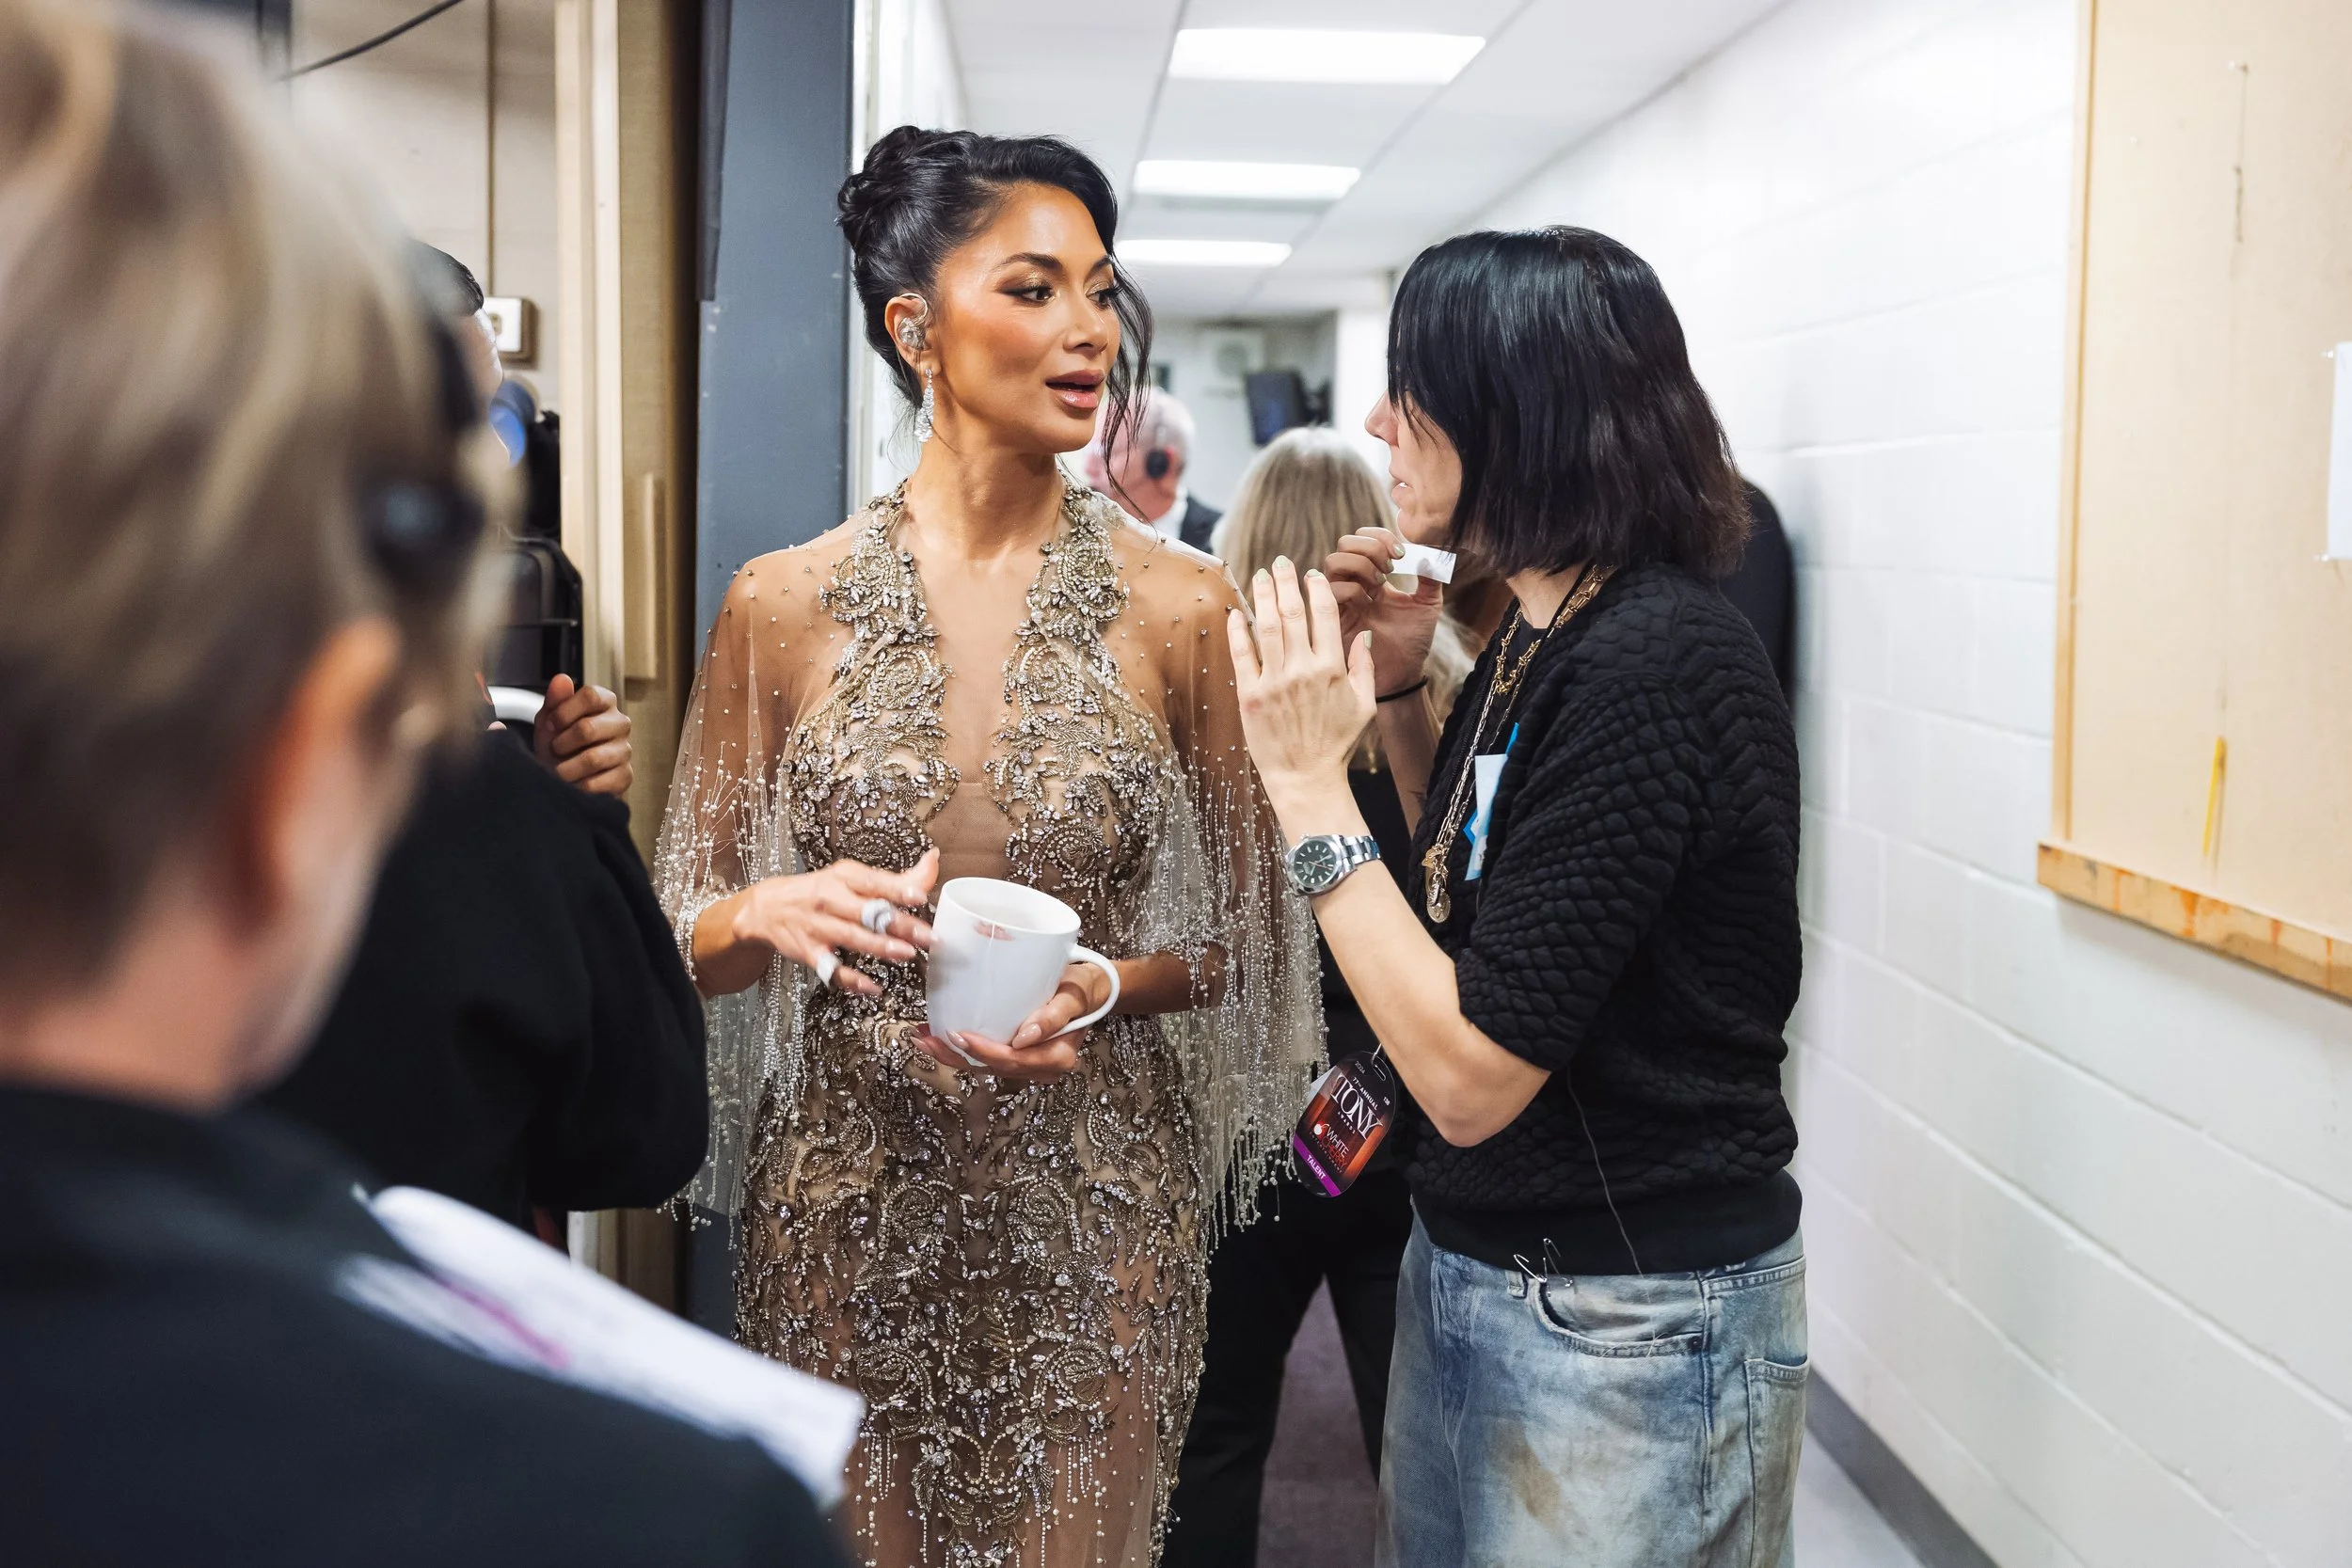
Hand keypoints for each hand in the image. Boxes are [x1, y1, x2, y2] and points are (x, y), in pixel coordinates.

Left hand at [535, 674, 632, 794]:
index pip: (591, 695)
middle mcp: (620, 723)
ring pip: (592, 759)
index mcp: (605, 702)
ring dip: (566, 769)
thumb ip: (555, 700)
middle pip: (588, 728)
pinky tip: (575, 783)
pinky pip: (598, 783)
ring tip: (560, 771)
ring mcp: (625, 750)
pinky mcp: (625, 775)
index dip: (564, 711)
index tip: (550, 725)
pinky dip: (578, 786)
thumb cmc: (558, 745)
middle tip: (555, 750)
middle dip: (561, 744)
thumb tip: (561, 679)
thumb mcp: (549, 721)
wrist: (562, 777)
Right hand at [728, 849, 937, 999]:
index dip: (897, 889)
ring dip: (879, 947)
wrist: (767, 908)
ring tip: (907, 954)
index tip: (920, 897)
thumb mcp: (851, 877)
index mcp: (845, 877)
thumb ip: (895, 878)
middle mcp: (830, 899)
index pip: (874, 881)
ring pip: (852, 937)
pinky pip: (832, 969)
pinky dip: (852, 980)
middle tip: (928, 936)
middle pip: (867, 911)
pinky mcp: (809, 952)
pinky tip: (873, 988)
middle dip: (899, 924)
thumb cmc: (821, 890)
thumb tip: (933, 861)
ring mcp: (819, 926)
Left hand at [910, 961, 1105, 1082]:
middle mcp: (1040, 1068)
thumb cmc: (1084, 988)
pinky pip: (987, 1058)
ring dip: (952, 1055)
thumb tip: (1023, 1038)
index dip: (982, 1051)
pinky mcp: (1017, 1055)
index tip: (956, 1035)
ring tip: (923, 1038)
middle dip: (955, 1056)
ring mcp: (1028, 1064)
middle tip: (925, 1039)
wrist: (1093, 989)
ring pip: (985, 1066)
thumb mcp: (1074, 996)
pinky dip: (962, 1050)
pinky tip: (939, 1037)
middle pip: (992, 1067)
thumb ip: (1054, 1016)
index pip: (1012, 1060)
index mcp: (1056, 1058)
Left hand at [1227, 557, 1378, 810]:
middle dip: (1286, 582)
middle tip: (1280, 562)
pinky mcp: (1249, 696)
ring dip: (1263, 596)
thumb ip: (1364, 667)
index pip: (1325, 615)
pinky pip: (1241, 655)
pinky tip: (1237, 613)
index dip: (1317, 589)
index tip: (1311, 575)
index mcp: (1332, 669)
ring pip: (1266, 626)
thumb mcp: (1364, 705)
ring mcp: (1274, 682)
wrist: (1306, 779)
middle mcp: (1302, 670)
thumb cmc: (1336, 743)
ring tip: (1260, 576)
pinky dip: (1238, 630)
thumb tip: (1363, 633)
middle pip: (1292, 613)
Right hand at [1321, 526, 1442, 699]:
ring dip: (1359, 565)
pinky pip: (1330, 591)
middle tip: (1389, 567)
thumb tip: (1433, 552)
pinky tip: (1368, 603)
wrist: (1403, 676)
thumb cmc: (1412, 642)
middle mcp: (1354, 584)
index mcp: (1372, 576)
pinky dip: (1351, 589)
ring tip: (1379, 583)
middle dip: (1368, 547)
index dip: (1379, 536)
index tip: (1402, 554)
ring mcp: (1342, 600)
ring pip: (1332, 562)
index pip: (1363, 539)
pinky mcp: (1334, 619)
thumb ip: (1431, 577)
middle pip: (1344, 544)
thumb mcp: (1428, 604)